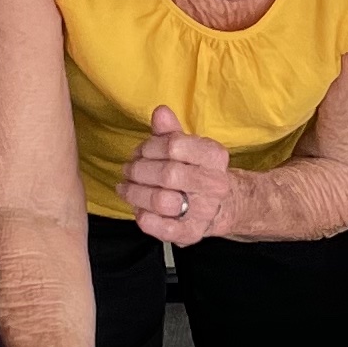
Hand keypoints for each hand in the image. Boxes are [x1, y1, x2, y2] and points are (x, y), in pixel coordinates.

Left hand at [120, 107, 236, 246]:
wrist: (222, 205)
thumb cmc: (197, 170)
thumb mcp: (187, 146)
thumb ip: (170, 131)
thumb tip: (160, 112)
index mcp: (215, 156)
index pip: (174, 145)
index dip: (149, 147)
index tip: (140, 151)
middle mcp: (215, 184)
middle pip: (167, 174)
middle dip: (139, 170)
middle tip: (128, 169)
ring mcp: (205, 211)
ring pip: (161, 201)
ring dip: (135, 193)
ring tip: (125, 187)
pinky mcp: (192, 233)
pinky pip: (162, 228)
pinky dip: (144, 217)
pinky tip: (137, 208)